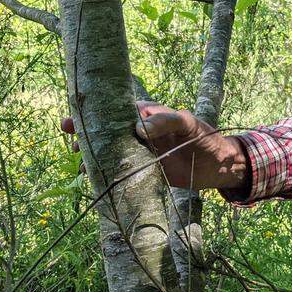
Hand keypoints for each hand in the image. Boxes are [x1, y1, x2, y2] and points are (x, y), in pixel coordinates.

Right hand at [60, 101, 248, 191]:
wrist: (219, 165)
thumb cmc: (205, 136)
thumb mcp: (187, 123)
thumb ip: (164, 121)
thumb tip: (137, 128)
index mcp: (146, 114)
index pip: (114, 111)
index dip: (92, 114)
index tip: (73, 121)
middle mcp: (139, 132)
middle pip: (106, 133)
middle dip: (86, 138)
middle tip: (71, 146)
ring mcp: (140, 152)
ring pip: (110, 153)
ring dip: (94, 159)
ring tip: (82, 167)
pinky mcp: (144, 171)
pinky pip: (121, 171)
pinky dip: (107, 175)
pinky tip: (96, 181)